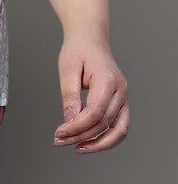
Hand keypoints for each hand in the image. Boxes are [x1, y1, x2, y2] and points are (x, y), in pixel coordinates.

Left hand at [53, 31, 128, 152]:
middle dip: (82, 136)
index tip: (58, 133)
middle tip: (59, 141)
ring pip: (118, 130)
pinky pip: (119, 126)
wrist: (90, 37)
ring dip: (98, 143)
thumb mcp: (68, 68)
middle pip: (104, 123)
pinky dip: (106, 136)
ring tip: (76, 147)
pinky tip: (87, 140)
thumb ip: (70, 96)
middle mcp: (121, 90)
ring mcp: (124, 97)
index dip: (77, 127)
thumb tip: (70, 122)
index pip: (95, 112)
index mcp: (108, 80)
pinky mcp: (121, 101)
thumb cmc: (78, 50)